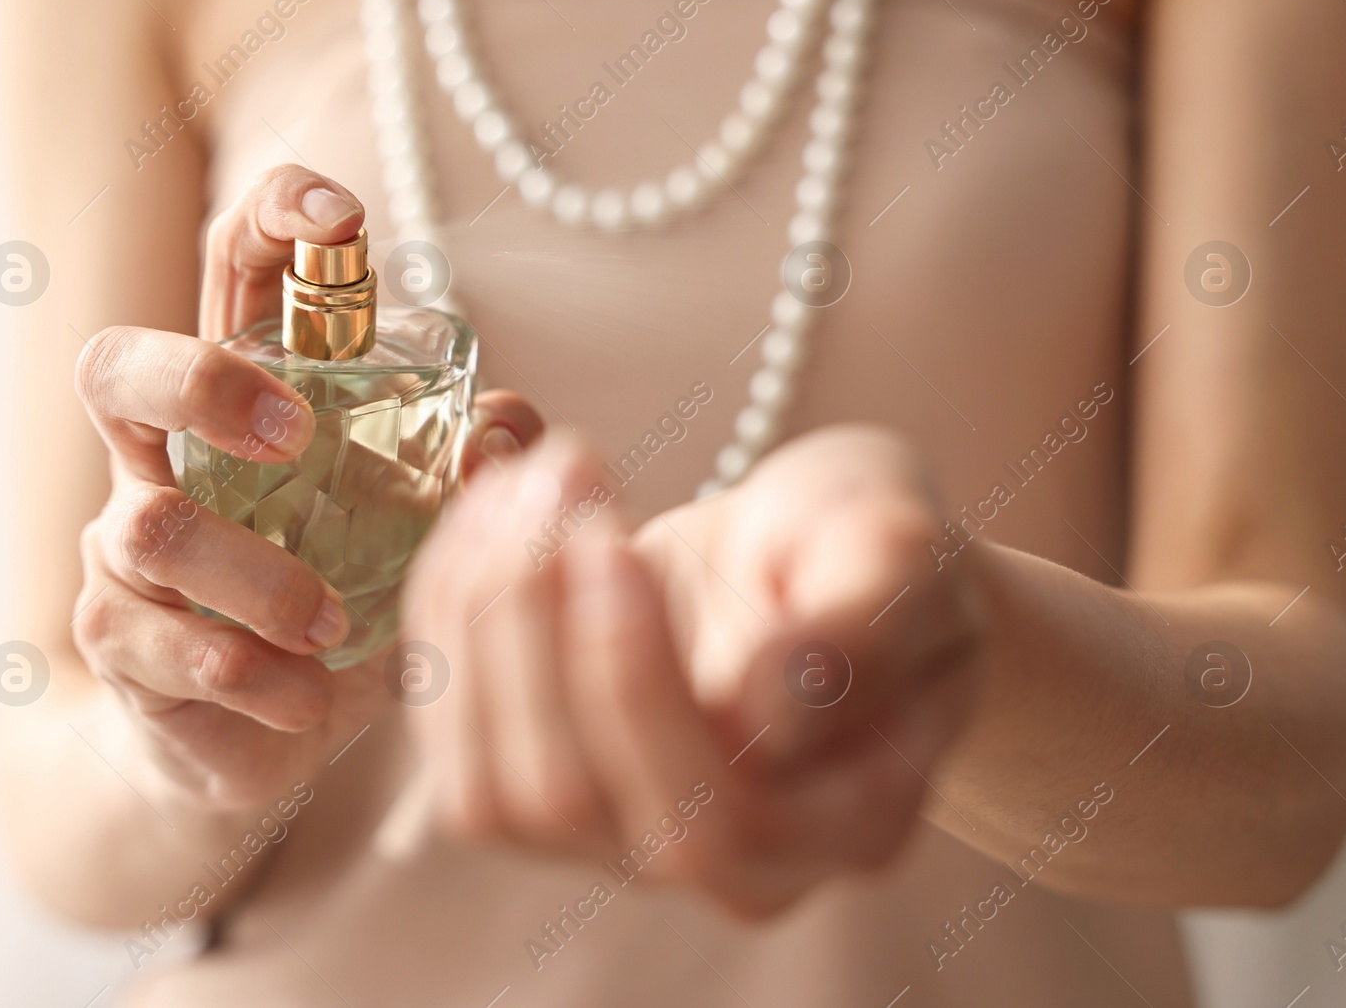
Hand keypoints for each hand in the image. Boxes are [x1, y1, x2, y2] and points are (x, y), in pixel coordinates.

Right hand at [71, 165, 541, 810]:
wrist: (268, 736)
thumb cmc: (346, 600)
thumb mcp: (425, 526)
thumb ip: (472, 466)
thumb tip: (501, 429)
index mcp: (244, 396)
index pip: (232, 268)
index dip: (272, 214)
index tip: (343, 220)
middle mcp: (163, 453)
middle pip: (115, 363)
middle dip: (201, 381)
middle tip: (293, 438)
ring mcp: (125, 544)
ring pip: (156, 525)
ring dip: (263, 579)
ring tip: (333, 626)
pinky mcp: (118, 640)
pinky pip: (167, 644)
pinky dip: (255, 673)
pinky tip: (308, 694)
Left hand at [402, 425, 983, 913]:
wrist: (821, 560)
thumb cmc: (871, 551)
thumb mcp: (898, 544)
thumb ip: (861, 618)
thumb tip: (773, 698)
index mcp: (848, 822)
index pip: (712, 813)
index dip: (632, 680)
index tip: (608, 534)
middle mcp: (734, 867)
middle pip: (571, 801)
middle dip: (530, 628)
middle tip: (560, 479)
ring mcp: (628, 843)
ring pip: (491, 792)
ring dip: (480, 616)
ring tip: (529, 483)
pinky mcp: (547, 792)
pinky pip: (453, 746)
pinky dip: (447, 619)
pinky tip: (490, 516)